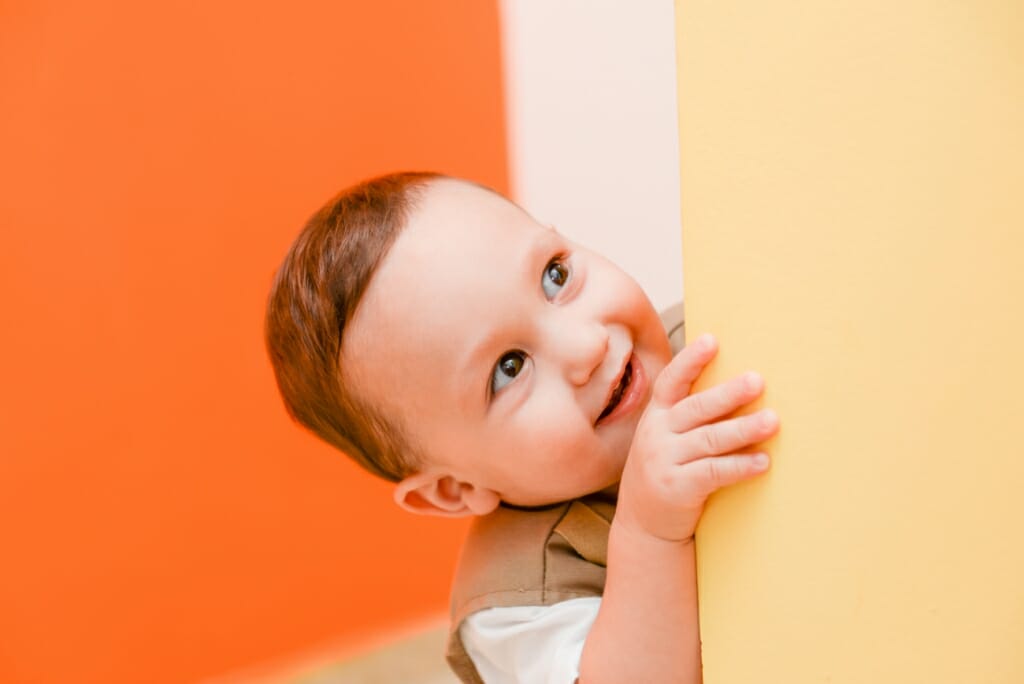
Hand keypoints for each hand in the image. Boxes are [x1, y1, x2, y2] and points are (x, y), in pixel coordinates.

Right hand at [615, 333, 778, 542]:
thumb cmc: (665, 472)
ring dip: (743, 429)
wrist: (643, 525)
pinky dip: (740, 466)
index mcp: (656, 416)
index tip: (712, 340)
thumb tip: (737, 387)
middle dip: (729, 394)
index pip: (671, 382)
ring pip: (709, 440)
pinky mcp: (677, 489)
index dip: (691, 360)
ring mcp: (665, 462)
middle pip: (696, 409)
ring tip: (773, 421)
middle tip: (758, 381)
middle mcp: (656, 434)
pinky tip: (763, 461)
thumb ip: (688, 417)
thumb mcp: (664, 439)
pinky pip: (714, 473)